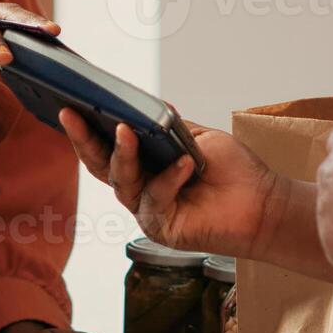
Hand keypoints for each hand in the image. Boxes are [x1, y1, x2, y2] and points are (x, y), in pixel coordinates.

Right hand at [58, 111, 278, 257]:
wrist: (263, 204)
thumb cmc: (234, 172)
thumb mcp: (197, 137)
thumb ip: (168, 127)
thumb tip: (145, 107)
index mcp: (144, 166)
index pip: (107, 146)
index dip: (86, 128)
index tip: (70, 104)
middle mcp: (140, 189)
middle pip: (102, 165)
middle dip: (84, 139)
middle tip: (72, 113)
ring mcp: (148, 210)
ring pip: (123, 181)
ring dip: (123, 154)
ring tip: (125, 130)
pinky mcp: (162, 228)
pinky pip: (156, 199)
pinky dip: (170, 179)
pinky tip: (185, 164)